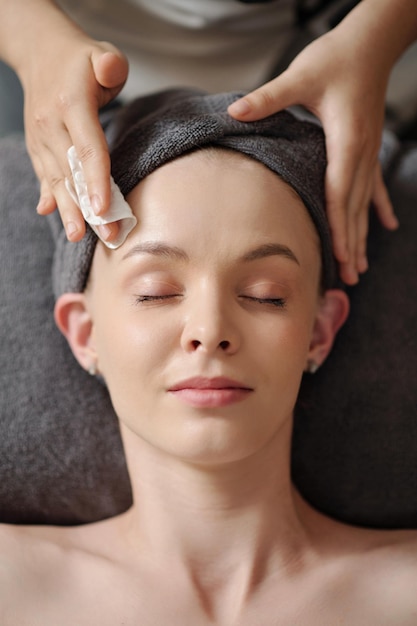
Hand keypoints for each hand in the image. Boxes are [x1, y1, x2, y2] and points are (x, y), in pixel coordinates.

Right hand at [20, 33, 127, 241]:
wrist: (39, 50)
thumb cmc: (80, 58)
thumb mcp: (101, 52)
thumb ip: (110, 63)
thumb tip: (110, 70)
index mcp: (71, 104)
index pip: (87, 148)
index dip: (96, 180)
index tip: (103, 209)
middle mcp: (51, 124)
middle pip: (72, 172)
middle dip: (88, 208)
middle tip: (106, 236)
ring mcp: (41, 137)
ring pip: (56, 179)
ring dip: (69, 210)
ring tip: (78, 236)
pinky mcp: (38, 145)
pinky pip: (44, 174)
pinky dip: (50, 195)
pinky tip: (51, 213)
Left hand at [228, 29, 398, 283]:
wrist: (371, 41)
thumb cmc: (337, 57)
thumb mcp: (300, 75)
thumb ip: (268, 97)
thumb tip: (235, 110)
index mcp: (346, 142)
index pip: (342, 194)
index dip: (342, 228)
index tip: (342, 257)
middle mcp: (362, 153)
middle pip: (355, 207)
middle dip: (352, 243)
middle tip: (349, 277)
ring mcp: (369, 153)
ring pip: (365, 203)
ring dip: (363, 235)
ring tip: (361, 267)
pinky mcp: (368, 148)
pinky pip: (375, 186)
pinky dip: (379, 208)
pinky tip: (389, 227)